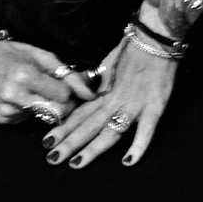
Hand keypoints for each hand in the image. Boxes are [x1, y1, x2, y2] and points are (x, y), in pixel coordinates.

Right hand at [0, 39, 96, 124]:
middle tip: (61, 94)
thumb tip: (90, 94)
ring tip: (37, 91)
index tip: (66, 85)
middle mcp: (14, 96)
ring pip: (44, 117)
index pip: (63, 95)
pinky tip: (23, 97)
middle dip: (65, 104)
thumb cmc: (14, 54)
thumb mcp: (43, 57)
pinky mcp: (2, 119)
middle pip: (56, 112)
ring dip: (47, 106)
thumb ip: (68, 75)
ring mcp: (7, 110)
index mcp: (25, 76)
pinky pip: (29, 119)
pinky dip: (32, 110)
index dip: (69, 91)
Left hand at [41, 38, 176, 167]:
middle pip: (89, 126)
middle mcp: (115, 101)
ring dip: (92, 149)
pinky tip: (128, 162)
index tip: (46, 142)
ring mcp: (134, 106)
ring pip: (109, 131)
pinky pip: (145, 130)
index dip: (63, 129)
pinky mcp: (154, 107)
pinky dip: (138, 147)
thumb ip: (101, 84)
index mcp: (104, 92)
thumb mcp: (109, 65)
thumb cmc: (133, 48)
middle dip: (69, 143)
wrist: (155, 38)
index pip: (80, 115)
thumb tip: (91, 95)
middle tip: (51, 159)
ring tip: (76, 164)